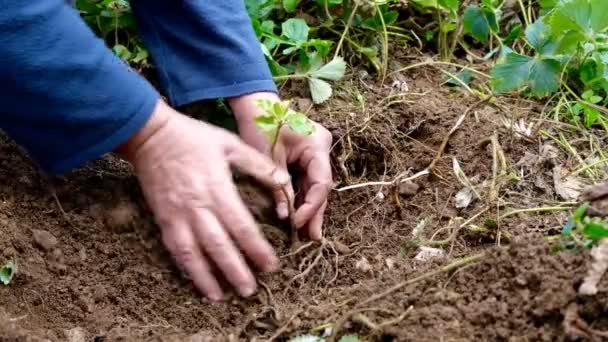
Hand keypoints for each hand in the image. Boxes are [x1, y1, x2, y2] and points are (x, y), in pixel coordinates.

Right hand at [117, 100, 287, 300]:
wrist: (150, 135)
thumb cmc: (194, 138)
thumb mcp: (230, 143)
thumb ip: (257, 164)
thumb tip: (284, 182)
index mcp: (217, 187)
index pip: (241, 225)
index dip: (256, 248)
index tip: (270, 265)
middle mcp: (197, 206)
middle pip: (218, 245)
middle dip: (235, 270)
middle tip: (250, 291)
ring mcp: (177, 214)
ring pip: (192, 253)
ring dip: (206, 278)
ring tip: (221, 297)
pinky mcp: (162, 218)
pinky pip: (174, 248)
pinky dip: (185, 268)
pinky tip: (195, 282)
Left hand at [230, 92, 332, 240]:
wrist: (253, 104)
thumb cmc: (260, 125)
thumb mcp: (268, 160)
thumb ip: (280, 188)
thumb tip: (285, 217)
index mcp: (317, 145)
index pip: (321, 182)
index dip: (311, 206)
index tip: (296, 223)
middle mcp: (322, 149)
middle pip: (321, 186)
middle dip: (315, 212)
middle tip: (313, 237)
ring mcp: (316, 152)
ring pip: (315, 185)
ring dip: (309, 207)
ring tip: (308, 233)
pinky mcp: (306, 156)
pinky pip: (306, 180)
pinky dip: (302, 196)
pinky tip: (300, 216)